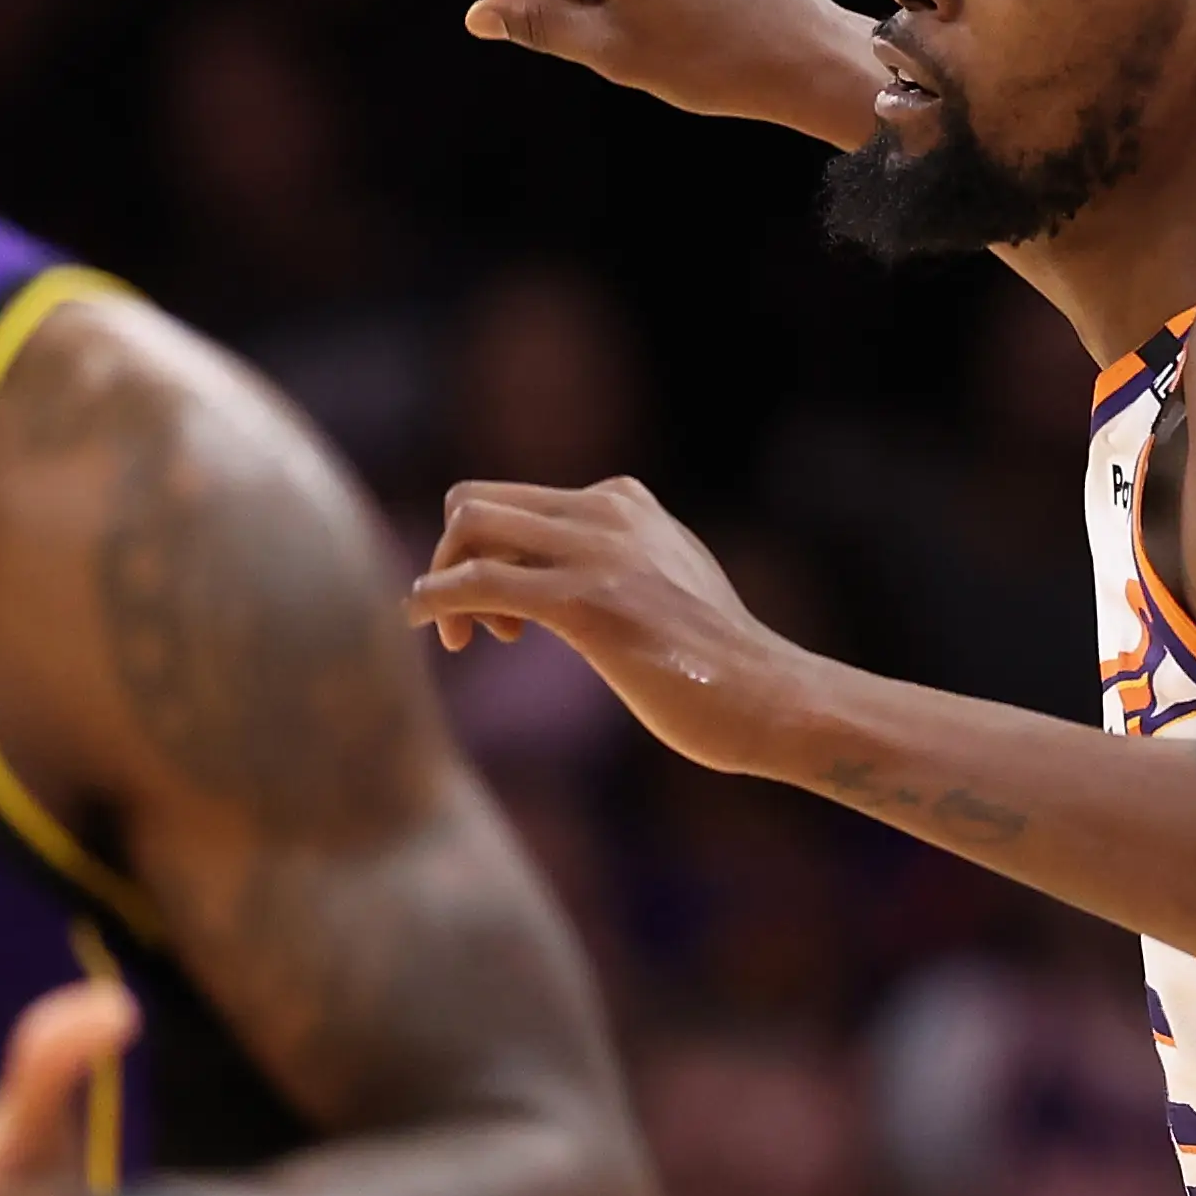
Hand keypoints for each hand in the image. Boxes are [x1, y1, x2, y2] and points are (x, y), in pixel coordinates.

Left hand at [410, 478, 804, 773]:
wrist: (769, 697)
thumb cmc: (716, 661)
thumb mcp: (668, 583)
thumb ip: (620, 560)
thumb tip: (570, 574)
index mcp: (625, 502)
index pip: (515, 498)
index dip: (487, 548)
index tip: (503, 610)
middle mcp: (608, 511)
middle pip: (476, 501)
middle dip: (453, 557)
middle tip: (478, 625)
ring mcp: (596, 553)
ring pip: (469, 527)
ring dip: (442, 580)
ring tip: (470, 638)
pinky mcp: (584, 603)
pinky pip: (477, 581)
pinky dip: (434, 599)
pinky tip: (426, 625)